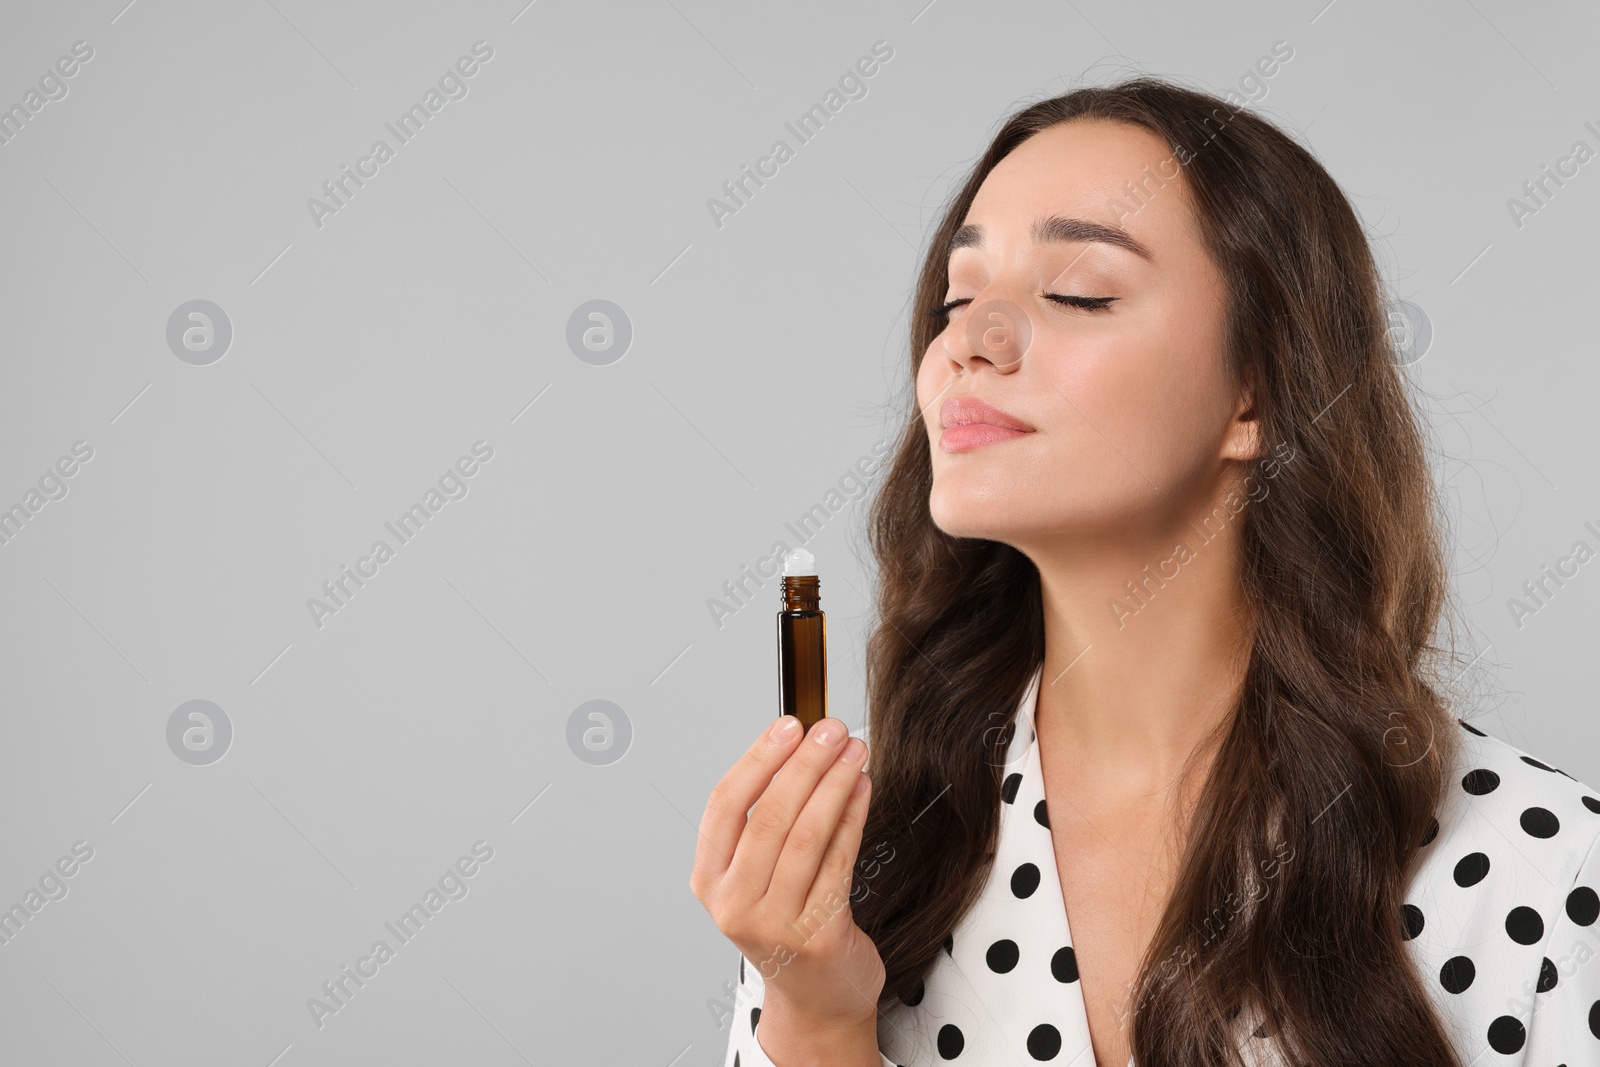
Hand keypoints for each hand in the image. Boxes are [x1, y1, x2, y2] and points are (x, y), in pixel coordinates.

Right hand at [690, 715, 884, 1029]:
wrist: (816, 999)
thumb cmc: (787, 924)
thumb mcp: (754, 877)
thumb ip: (763, 821)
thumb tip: (796, 746)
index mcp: (709, 880)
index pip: (725, 806)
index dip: (758, 759)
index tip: (789, 726)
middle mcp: (734, 903)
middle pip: (770, 816)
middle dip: (804, 764)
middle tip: (830, 730)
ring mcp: (774, 924)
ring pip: (807, 836)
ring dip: (834, 784)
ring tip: (854, 752)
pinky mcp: (818, 936)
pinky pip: (839, 862)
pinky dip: (853, 817)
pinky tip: (862, 789)